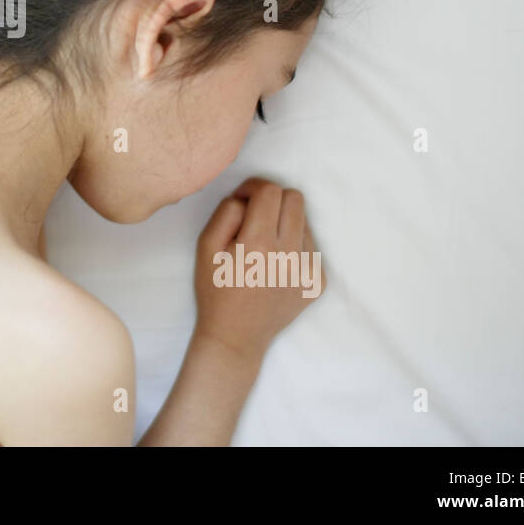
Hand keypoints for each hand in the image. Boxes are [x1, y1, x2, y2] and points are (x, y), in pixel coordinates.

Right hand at [193, 177, 325, 361]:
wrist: (236, 337)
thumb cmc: (216, 291)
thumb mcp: (205, 247)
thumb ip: (226, 213)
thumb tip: (247, 198)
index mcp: (258, 244)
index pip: (270, 191)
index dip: (253, 187)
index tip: (242, 200)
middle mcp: (289, 254)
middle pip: (295, 199)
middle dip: (273, 199)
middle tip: (255, 216)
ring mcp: (308, 269)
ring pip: (304, 221)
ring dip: (284, 222)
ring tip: (264, 245)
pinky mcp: (318, 282)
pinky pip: (310, 246)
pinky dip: (293, 245)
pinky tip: (275, 264)